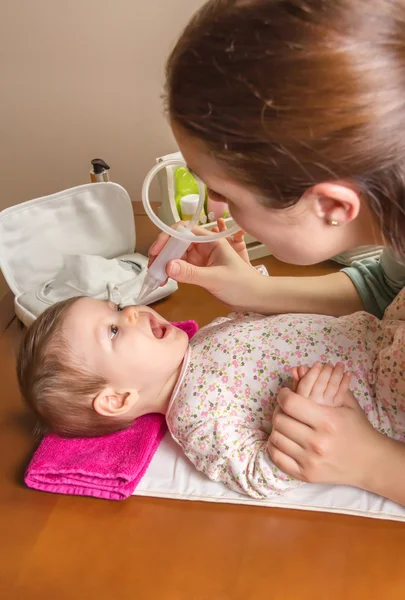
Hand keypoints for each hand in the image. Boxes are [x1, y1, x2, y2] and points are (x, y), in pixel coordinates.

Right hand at [148, 222, 262, 310]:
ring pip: (176, 255)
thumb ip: (191, 272)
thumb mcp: (215, 278)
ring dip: (164, 263)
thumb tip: (168, 266)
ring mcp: (200, 258)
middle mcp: (204, 246)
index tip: (156, 251)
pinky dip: (170, 272)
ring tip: (155, 276)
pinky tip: (164, 279)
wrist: (255, 298)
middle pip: (177, 242)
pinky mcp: (198, 270)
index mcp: (210, 241)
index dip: (167, 238)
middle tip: (152, 267)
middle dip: (162, 252)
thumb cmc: (242, 284)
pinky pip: (180, 267)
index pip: (184, 231)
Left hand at [268, 363, 380, 487]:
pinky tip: (284, 439)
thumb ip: (322, 384)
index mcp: (327, 421)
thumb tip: (297, 369)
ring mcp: (310, 461)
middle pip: (280, 420)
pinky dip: (275, 447)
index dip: (283, 395)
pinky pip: (277, 458)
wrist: (371, 462)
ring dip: (277, 428)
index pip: (290, 403)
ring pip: (276, 438)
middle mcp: (317, 442)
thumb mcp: (345, 403)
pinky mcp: (305, 475)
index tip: (286, 394)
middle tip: (285, 409)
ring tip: (286, 423)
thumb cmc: (357, 429)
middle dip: (280, 411)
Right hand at [290, 362, 350, 405]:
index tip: (318, 363)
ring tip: (340, 365)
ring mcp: (326, 407)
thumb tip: (295, 369)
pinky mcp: (337, 409)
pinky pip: (342, 393)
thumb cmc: (306, 408)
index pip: (306, 383)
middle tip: (330, 364)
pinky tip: (348, 374)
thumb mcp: (298, 395)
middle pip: (320, 384)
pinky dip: (345, 382)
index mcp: (302, 399)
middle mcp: (314, 403)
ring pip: (332, 387)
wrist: (321, 426)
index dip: (312, 372)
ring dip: (337, 374)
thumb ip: (297, 381)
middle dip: (326, 371)